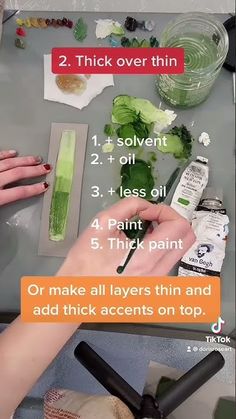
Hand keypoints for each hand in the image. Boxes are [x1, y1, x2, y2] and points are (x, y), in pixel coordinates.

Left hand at [0, 150, 51, 205]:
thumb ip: (6, 205)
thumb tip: (16, 214)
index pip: (20, 192)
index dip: (34, 189)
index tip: (45, 186)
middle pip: (18, 173)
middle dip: (34, 170)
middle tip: (46, 168)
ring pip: (9, 163)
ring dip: (24, 160)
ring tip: (35, 159)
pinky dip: (6, 154)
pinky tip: (13, 153)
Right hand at [59, 197, 194, 275]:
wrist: (77, 293)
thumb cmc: (85, 260)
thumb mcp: (102, 223)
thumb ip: (128, 206)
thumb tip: (147, 205)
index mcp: (146, 258)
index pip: (179, 227)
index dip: (165, 211)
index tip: (146, 213)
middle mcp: (159, 272)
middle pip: (188, 237)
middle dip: (171, 220)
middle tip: (149, 218)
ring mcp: (159, 280)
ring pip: (180, 248)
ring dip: (166, 232)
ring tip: (141, 232)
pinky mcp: (156, 284)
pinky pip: (169, 259)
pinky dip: (161, 245)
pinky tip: (139, 245)